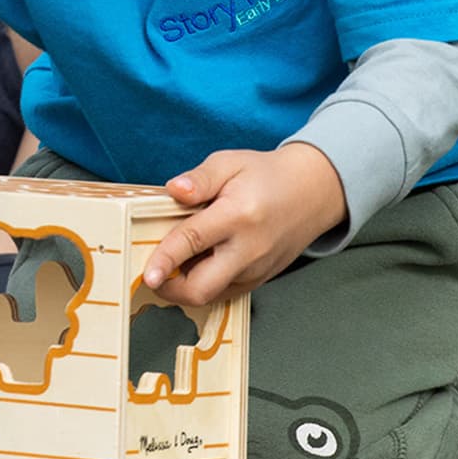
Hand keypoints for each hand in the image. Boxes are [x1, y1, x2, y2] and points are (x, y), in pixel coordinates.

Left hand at [142, 143, 346, 306]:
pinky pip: (223, 293)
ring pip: (210, 295)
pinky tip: (196, 264)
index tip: (146, 275)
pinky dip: (203, 285)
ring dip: (184, 287)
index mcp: (237, 216)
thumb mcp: (229, 163)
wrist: (312, 193)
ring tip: (173, 263)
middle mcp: (248, 250)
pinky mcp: (259, 280)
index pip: (192, 241)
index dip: (164, 259)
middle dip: (169, 288)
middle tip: (150, 272)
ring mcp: (256, 270)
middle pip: (201, 287)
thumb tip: (174, 189)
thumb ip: (199, 178)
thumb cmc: (267, 176)